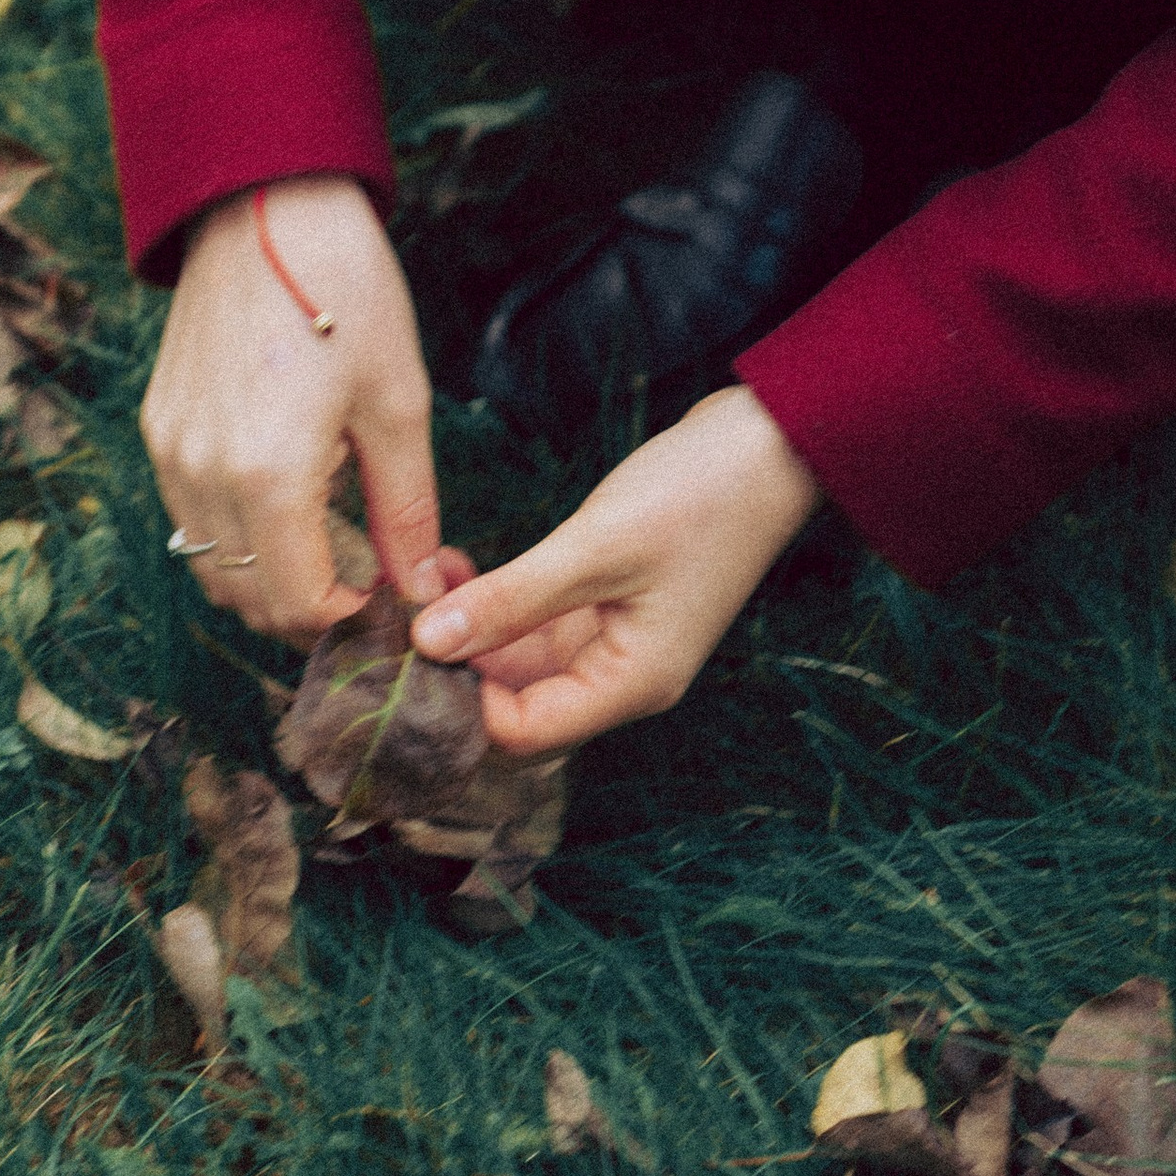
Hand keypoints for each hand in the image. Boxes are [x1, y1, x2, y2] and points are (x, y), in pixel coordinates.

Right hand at [142, 177, 454, 640]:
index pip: (299, 603)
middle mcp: (203, 474)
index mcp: (269, 475)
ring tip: (330, 543)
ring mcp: (171, 452)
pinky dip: (237, 533)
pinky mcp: (159, 427)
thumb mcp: (397, 404)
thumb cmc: (346, 291)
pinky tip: (288, 497)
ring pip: (211, 565)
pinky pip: (192, 516)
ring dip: (267, 577)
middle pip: (247, 599)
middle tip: (365, 582)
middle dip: (309, 610)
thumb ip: (406, 510)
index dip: (348, 620)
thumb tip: (422, 587)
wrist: (266, 205)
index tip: (389, 598)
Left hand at [408, 386, 821, 750]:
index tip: (409, 648)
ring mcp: (615, 640)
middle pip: (516, 703)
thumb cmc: (701, 496)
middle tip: (404, 610)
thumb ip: (512, 598)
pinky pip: (536, 623)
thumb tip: (428, 642)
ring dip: (471, 626)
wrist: (771, 443)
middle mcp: (622, 676)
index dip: (461, 702)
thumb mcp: (596, 548)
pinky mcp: (608, 604)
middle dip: (458, 663)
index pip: (523, 732)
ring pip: (519, 660)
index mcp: (632, 683)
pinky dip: (496, 600)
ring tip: (425, 576)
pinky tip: (458, 566)